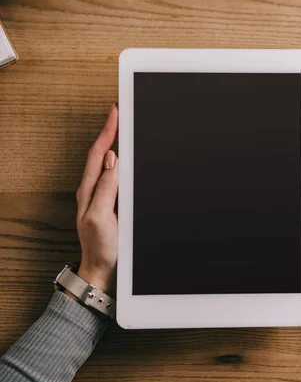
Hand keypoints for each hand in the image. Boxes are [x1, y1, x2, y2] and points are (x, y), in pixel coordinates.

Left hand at [75, 104, 118, 295]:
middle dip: (112, 130)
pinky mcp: (112, 203)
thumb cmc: (101, 248)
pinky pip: (117, 176)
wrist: (103, 270)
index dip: (108, 131)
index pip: (99, 153)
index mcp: (89, 190)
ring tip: (124, 127)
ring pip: (109, 163)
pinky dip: (123, 161)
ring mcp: (102, 196)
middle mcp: (94, 190)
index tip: (117, 112)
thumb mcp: (101, 217)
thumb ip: (106, 188)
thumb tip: (112, 160)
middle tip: (122, 112)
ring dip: (117, 143)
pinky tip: (130, 158)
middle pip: (102, 153)